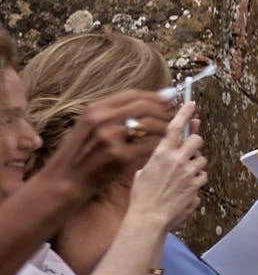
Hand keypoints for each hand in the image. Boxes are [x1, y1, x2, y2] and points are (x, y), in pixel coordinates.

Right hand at [40, 90, 169, 195]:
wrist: (65, 179)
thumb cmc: (81, 152)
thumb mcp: (90, 125)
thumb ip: (115, 112)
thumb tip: (149, 99)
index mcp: (95, 109)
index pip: (133, 95)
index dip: (155, 97)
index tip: (169, 100)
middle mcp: (102, 119)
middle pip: (145, 107)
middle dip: (164, 110)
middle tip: (174, 116)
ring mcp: (110, 137)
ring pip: (151, 125)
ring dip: (166, 128)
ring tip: (171, 132)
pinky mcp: (120, 156)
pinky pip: (150, 145)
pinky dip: (161, 144)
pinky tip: (164, 147)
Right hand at [126, 104, 205, 232]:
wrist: (149, 217)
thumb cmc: (142, 196)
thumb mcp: (143, 172)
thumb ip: (156, 160)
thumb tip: (164, 154)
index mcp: (161, 154)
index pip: (175, 127)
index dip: (184, 114)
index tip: (191, 104)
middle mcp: (177, 160)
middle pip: (197, 140)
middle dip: (195, 143)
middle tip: (189, 150)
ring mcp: (189, 173)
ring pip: (202, 159)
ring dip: (195, 164)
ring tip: (182, 175)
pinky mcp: (197, 185)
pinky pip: (203, 176)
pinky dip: (197, 179)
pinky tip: (186, 186)